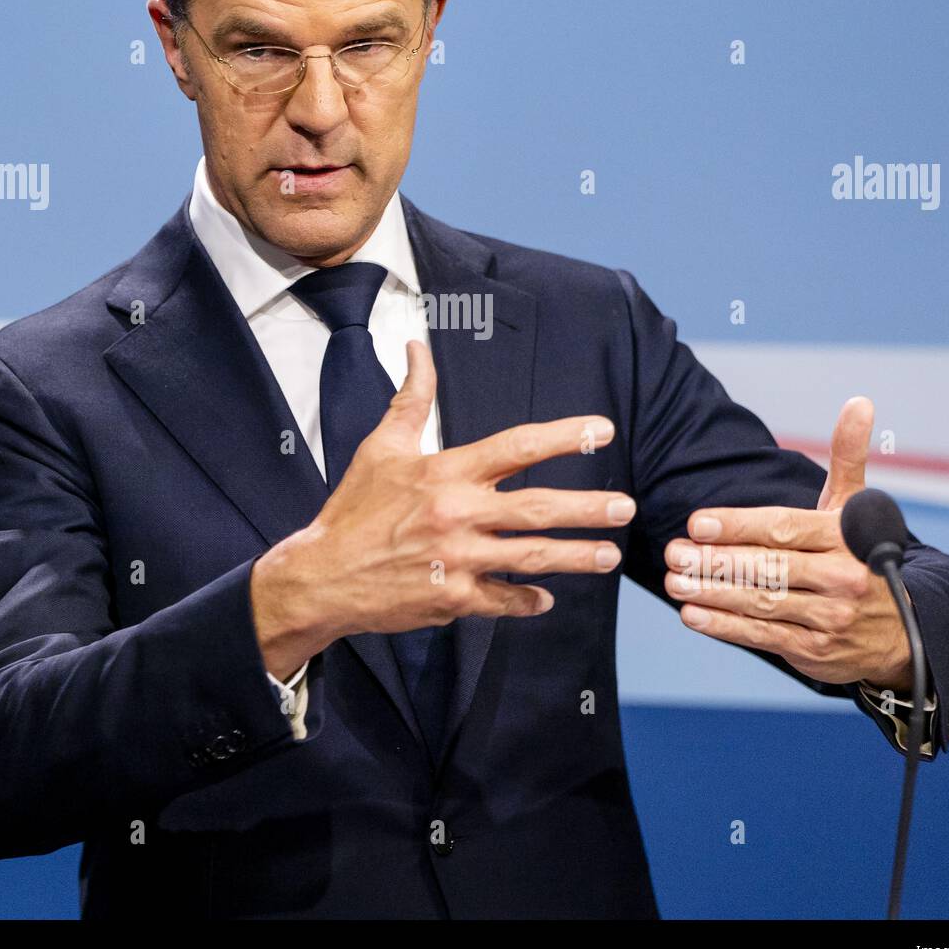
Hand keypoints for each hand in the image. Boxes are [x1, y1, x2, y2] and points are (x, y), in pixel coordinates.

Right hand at [251, 340, 636, 678]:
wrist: (321, 576)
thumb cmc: (353, 508)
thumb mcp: (381, 447)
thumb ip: (412, 398)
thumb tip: (416, 346)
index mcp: (445, 472)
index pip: (516, 447)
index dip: (563, 437)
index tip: (601, 430)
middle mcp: (457, 514)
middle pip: (537, 509)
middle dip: (587, 508)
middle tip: (627, 508)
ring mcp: (457, 560)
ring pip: (531, 558)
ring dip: (576, 557)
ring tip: (609, 555)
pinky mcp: (452, 599)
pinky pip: (502, 600)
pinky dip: (527, 601)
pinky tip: (548, 597)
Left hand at [661, 396, 912, 689]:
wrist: (905, 630)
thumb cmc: (864, 555)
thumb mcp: (858, 508)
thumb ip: (847, 457)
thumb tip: (858, 401)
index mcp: (846, 538)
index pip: (783, 528)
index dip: (737, 526)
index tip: (697, 524)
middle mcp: (843, 578)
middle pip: (768, 566)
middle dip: (716, 560)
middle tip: (672, 552)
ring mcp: (830, 618)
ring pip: (761, 601)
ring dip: (712, 592)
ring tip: (674, 580)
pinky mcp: (816, 651)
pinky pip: (763, 635)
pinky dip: (725, 626)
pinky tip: (692, 613)